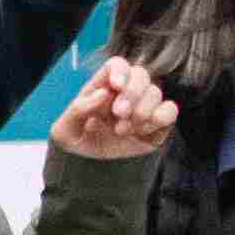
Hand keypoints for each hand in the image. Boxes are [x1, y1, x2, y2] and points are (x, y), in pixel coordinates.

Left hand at [46, 56, 180, 161]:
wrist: (92, 169)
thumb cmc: (77, 144)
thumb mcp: (65, 131)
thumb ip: (78, 110)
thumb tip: (104, 93)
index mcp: (102, 87)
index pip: (117, 65)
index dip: (120, 70)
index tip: (116, 85)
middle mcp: (125, 92)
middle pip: (141, 74)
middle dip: (132, 93)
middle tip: (119, 113)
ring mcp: (143, 106)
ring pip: (156, 92)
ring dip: (141, 111)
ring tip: (122, 130)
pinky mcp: (158, 124)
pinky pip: (170, 112)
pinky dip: (159, 119)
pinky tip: (141, 132)